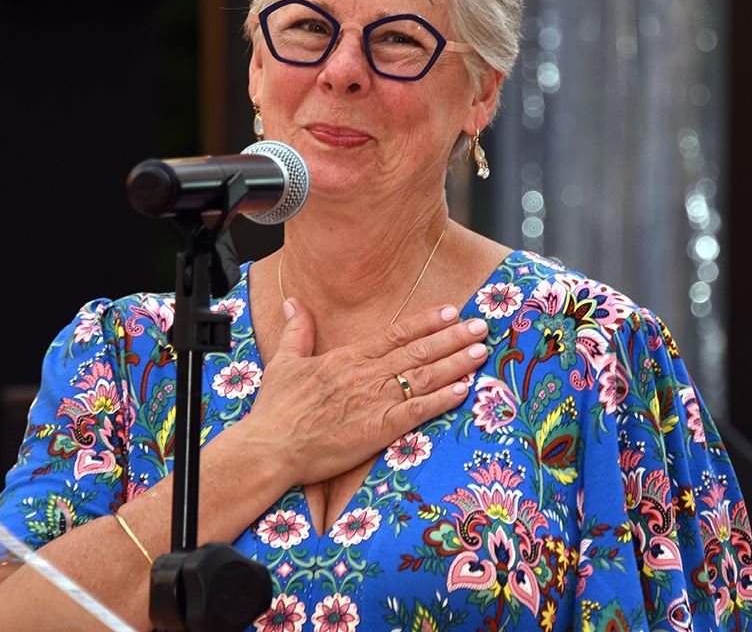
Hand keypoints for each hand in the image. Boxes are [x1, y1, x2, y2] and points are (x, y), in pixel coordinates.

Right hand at [235, 299, 487, 484]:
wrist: (270, 447)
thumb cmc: (275, 410)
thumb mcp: (284, 362)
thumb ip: (297, 331)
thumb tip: (292, 303)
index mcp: (347, 357)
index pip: (396, 334)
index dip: (426, 322)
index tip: (450, 311)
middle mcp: (366, 375)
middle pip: (419, 351)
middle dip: (454, 337)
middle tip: (481, 325)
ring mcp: (374, 401)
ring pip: (424, 376)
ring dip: (456, 363)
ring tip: (481, 351)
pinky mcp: (378, 429)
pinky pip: (418, 411)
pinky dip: (443, 399)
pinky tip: (464, 389)